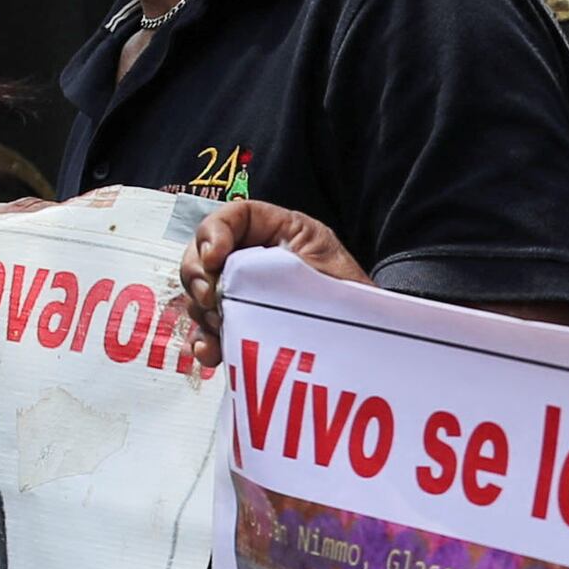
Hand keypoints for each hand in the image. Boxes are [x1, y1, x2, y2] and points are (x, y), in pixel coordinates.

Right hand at [175, 198, 365, 372]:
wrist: (370, 346)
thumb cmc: (355, 303)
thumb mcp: (323, 273)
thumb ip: (277, 268)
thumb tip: (228, 274)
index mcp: (280, 233)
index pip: (233, 217)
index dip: (213, 232)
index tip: (214, 258)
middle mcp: (256, 259)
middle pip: (204, 253)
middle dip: (198, 275)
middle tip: (210, 298)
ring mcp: (246, 293)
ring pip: (201, 291)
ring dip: (201, 310)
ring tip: (219, 327)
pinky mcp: (243, 324)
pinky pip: (208, 328)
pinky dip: (204, 340)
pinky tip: (210, 351)